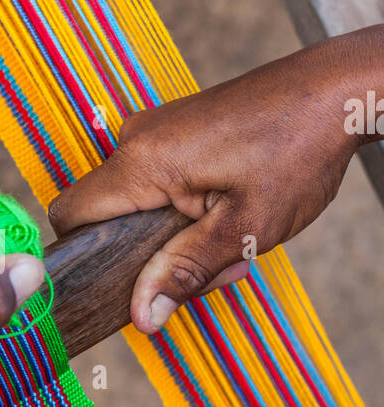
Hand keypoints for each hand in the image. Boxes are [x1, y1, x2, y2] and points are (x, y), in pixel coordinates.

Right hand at [49, 29, 382, 333]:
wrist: (337, 91)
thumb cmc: (298, 149)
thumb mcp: (245, 227)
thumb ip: (185, 271)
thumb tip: (141, 314)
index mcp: (141, 161)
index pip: (70, 215)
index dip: (86, 258)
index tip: (127, 283)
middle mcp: (138, 140)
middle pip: (108, 217)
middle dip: (152, 255)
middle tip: (214, 261)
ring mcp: (157, 131)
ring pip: (140, 204)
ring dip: (179, 234)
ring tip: (237, 235)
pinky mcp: (177, 130)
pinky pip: (162, 182)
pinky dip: (190, 209)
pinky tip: (235, 212)